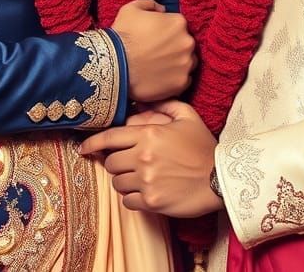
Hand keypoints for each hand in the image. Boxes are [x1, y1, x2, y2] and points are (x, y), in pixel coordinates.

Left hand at [79, 100, 220, 216]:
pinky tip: (145, 191)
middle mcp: (143, 157)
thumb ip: (163, 105)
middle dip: (116, 161)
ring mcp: (146, 181)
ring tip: (139, 176)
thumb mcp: (187, 116)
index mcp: (149, 134)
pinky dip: (132, 197)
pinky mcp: (151, 202)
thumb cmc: (204, 147)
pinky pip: (127, 201)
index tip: (83, 148)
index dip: (92, 143)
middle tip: (128, 162)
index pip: (110, 138)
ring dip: (124, 179)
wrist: (220, 179)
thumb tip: (142, 101)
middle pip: (110, 162)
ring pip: (117, 182)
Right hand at [111, 0, 194, 102]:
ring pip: (188, 62)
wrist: (114, 66)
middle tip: (158, 53)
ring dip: (178, 63)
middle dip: (175, 47)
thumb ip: (150, 4)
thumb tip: (161, 9)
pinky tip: (161, 78)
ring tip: (160, 67)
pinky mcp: (181, 83)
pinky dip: (175, 80)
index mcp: (178, 22)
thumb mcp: (131, 9)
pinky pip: (184, 80)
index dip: (167, 32)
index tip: (157, 38)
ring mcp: (186, 64)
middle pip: (185, 44)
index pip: (179, 26)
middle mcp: (187, 42)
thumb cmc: (122, 36)